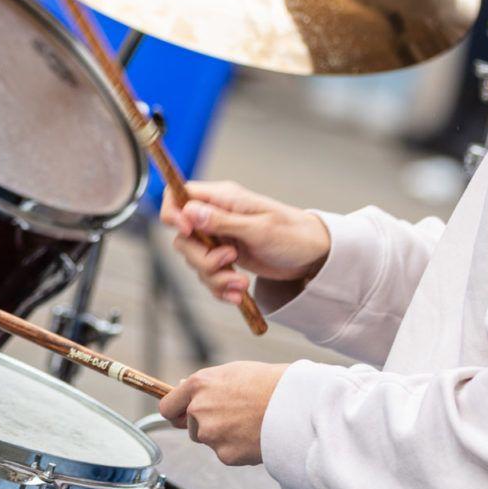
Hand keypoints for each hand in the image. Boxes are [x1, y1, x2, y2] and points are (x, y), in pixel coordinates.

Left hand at [159, 361, 287, 465]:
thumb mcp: (233, 372)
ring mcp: (210, 434)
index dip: (176, 412)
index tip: (181, 416)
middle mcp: (198, 410)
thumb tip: (188, 392)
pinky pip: (226, 453)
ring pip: (210, 440)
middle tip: (234, 416)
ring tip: (249, 423)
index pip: (168, 407)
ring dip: (223, 436)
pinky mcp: (225, 455)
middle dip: (207, 424)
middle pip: (191, 426)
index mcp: (199, 385)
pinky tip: (255, 435)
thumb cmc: (269, 384)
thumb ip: (207, 386)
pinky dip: (238, 448)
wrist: (294, 405)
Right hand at [164, 180, 329, 306]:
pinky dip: (221, 289)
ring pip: (195, 261)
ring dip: (215, 279)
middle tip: (229, 262)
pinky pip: (209, 277)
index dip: (173, 213)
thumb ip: (222, 221)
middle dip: (202, 259)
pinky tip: (240, 292)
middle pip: (183, 238)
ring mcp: (221, 239)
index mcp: (223, 199)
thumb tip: (189, 212)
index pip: (179, 195)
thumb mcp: (259, 229)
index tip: (187, 233)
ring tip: (241, 283)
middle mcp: (217, 217)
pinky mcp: (227, 259)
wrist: (313, 257)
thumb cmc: (293, 234)